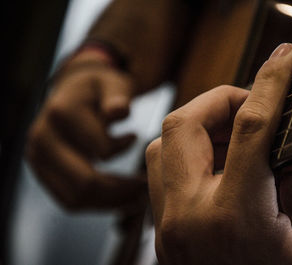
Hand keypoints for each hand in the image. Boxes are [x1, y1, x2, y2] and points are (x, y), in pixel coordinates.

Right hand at [27, 48, 146, 210]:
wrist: (75, 90)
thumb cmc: (102, 88)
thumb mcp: (114, 84)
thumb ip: (117, 96)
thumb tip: (119, 111)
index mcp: (62, 113)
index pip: (102, 152)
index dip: (130, 157)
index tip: (152, 164)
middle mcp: (42, 137)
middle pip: (84, 184)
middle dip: (121, 192)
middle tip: (146, 191)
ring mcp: (37, 156)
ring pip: (74, 199)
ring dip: (110, 203)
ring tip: (136, 196)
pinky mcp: (41, 170)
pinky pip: (68, 200)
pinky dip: (96, 204)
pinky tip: (120, 196)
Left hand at [145, 43, 291, 264]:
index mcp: (235, 221)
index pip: (252, 129)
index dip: (271, 85)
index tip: (283, 61)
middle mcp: (188, 219)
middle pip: (183, 125)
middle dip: (220, 100)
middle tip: (253, 105)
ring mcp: (168, 227)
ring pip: (163, 145)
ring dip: (199, 125)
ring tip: (237, 133)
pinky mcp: (163, 232)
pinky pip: (162, 172)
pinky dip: (188, 152)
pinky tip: (220, 161)